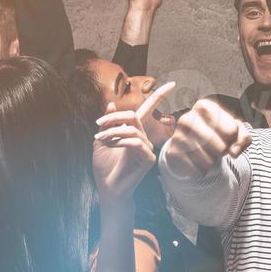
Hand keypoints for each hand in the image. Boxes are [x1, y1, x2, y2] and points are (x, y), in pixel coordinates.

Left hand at [93, 82, 173, 204]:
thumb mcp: (101, 140)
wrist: (107, 188)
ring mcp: (148, 148)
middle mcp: (144, 138)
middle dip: (114, 117)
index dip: (160, 95)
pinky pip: (135, 141)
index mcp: (134, 131)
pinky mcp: (148, 158)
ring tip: (99, 138)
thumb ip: (107, 123)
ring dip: (112, 131)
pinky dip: (119, 140)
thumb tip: (110, 103)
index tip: (172, 84)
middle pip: (134, 114)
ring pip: (132, 128)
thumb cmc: (105, 167)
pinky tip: (110, 145)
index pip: (149, 110)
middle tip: (98, 125)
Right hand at [162, 97, 251, 178]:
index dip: (234, 138)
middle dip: (223, 151)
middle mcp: (188, 118)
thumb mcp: (234, 130)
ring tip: (208, 155)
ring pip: (208, 159)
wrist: (190, 145)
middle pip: (219, 146)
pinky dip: (202, 170)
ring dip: (212, 161)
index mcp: (204, 107)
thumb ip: (243, 137)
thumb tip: (234, 152)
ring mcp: (178, 136)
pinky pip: (196, 168)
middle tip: (221, 149)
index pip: (231, 130)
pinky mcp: (173, 153)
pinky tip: (199, 163)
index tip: (230, 137)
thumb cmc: (215, 134)